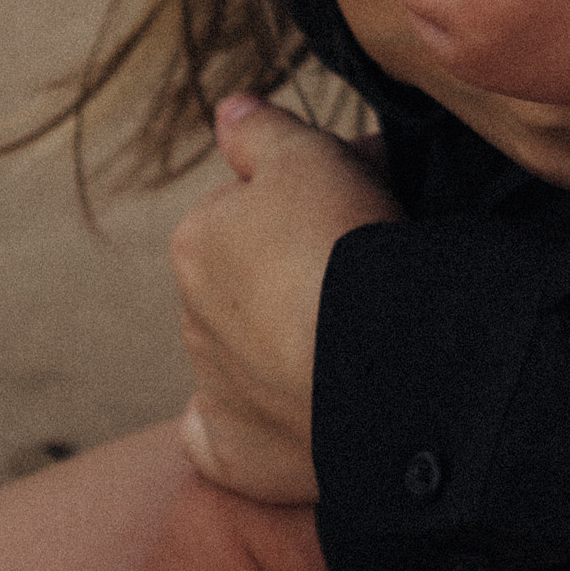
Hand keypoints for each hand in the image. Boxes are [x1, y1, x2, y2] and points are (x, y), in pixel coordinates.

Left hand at [170, 95, 399, 503]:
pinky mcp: (238, 459)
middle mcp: (193, 318)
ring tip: (358, 333)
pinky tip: (289, 413)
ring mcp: (214, 393)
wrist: (376, 363)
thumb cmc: (342, 246)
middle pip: (249, 280)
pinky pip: (230, 440)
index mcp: (198, 243)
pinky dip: (253, 428)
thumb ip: (259, 131)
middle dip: (296, 267)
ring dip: (284, 341)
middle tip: (369, 259)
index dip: (313, 194)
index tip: (366, 192)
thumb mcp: (306, 154)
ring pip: (245, 355)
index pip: (249, 206)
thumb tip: (227, 111)